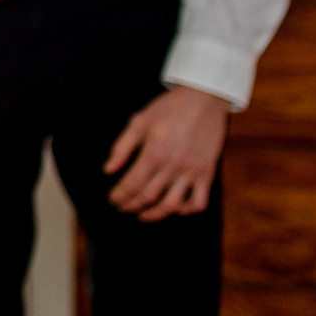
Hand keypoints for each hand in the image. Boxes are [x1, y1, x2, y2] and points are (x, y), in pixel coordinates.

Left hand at [104, 85, 228, 220]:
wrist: (203, 100)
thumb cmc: (168, 109)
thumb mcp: (138, 122)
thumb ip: (121, 148)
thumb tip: (108, 170)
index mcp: (154, 153)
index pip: (132, 185)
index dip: (120, 196)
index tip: (113, 200)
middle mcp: (173, 166)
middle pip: (149, 197)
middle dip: (132, 206)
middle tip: (123, 208)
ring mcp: (193, 171)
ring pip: (173, 205)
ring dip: (156, 214)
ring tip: (143, 215)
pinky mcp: (208, 173)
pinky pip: (199, 201)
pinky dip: (187, 210)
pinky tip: (175, 209)